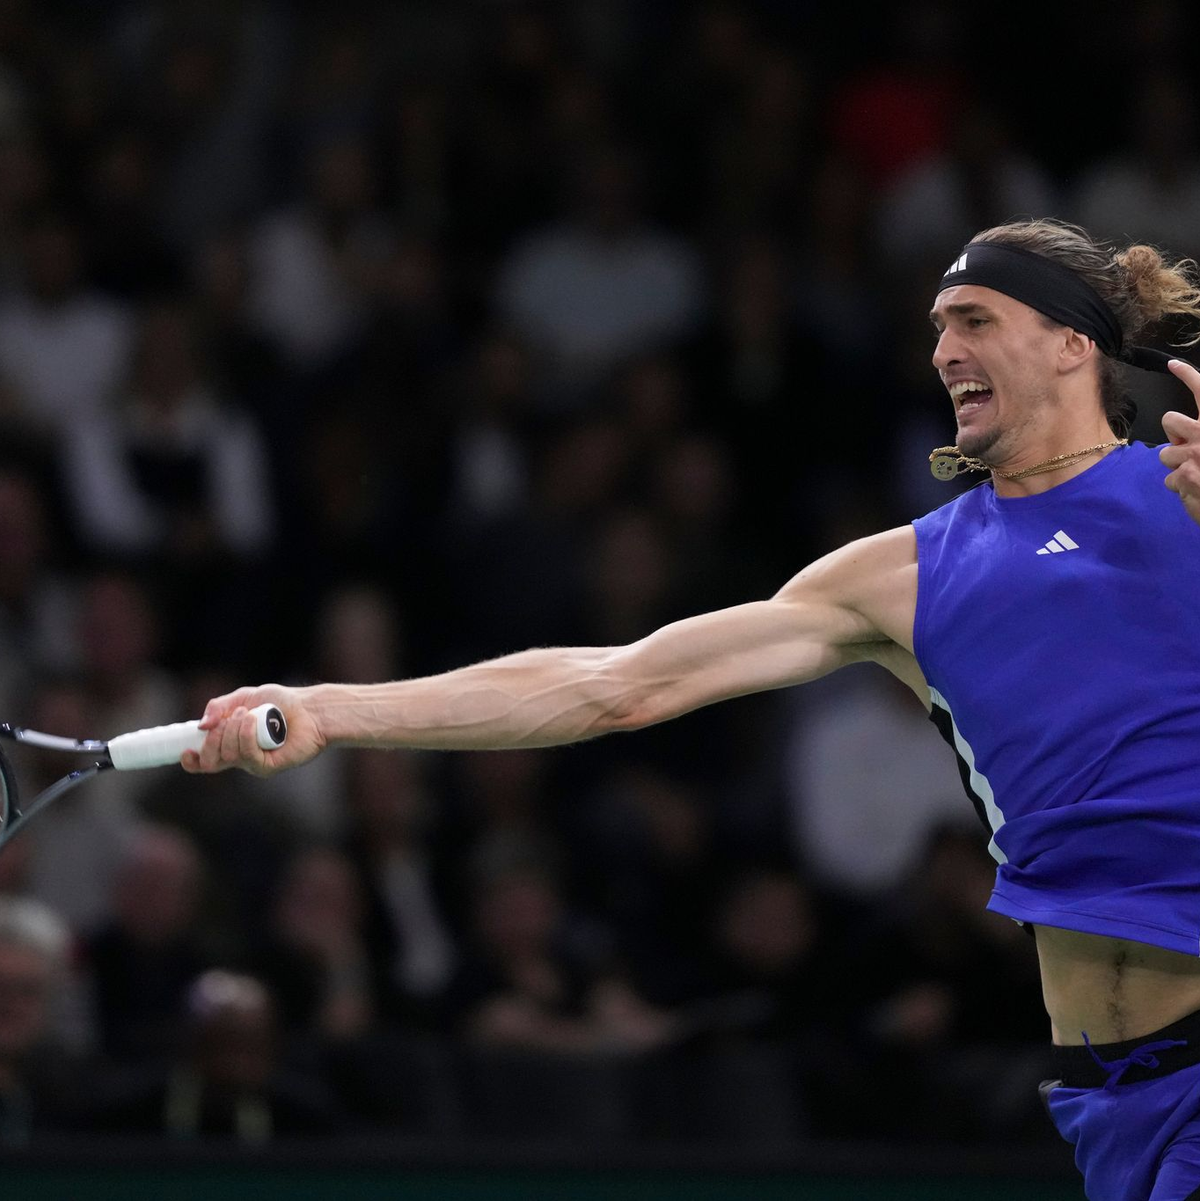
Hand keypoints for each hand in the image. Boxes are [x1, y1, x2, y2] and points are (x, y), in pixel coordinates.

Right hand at [180, 683, 325, 776]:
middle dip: (212, 739)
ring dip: (232, 731)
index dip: (192, 760)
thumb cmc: (280, 702)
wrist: (310, 708)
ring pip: (228, 755)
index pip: (204, 761)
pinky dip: (245, 735)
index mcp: (230, 743)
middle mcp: (240, 757)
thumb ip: (219, 708)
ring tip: (248, 715)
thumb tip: (201, 725)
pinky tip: (253, 720)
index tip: (186, 750)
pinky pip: (247, 755)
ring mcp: (254, 763)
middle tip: (227, 720)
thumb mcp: (244, 698)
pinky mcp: (268, 766)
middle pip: (211, 761)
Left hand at [1161, 360, 1199, 524]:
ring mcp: (1194, 455)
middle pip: (1169, 420)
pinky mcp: (1185, 476)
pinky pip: (1169, 480)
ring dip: (1177, 464)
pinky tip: (1198, 491)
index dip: (1188, 374)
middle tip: (1190, 448)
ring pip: (1165, 453)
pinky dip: (1181, 488)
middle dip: (1175, 434)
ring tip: (1198, 474)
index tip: (1173, 364)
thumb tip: (1192, 433)